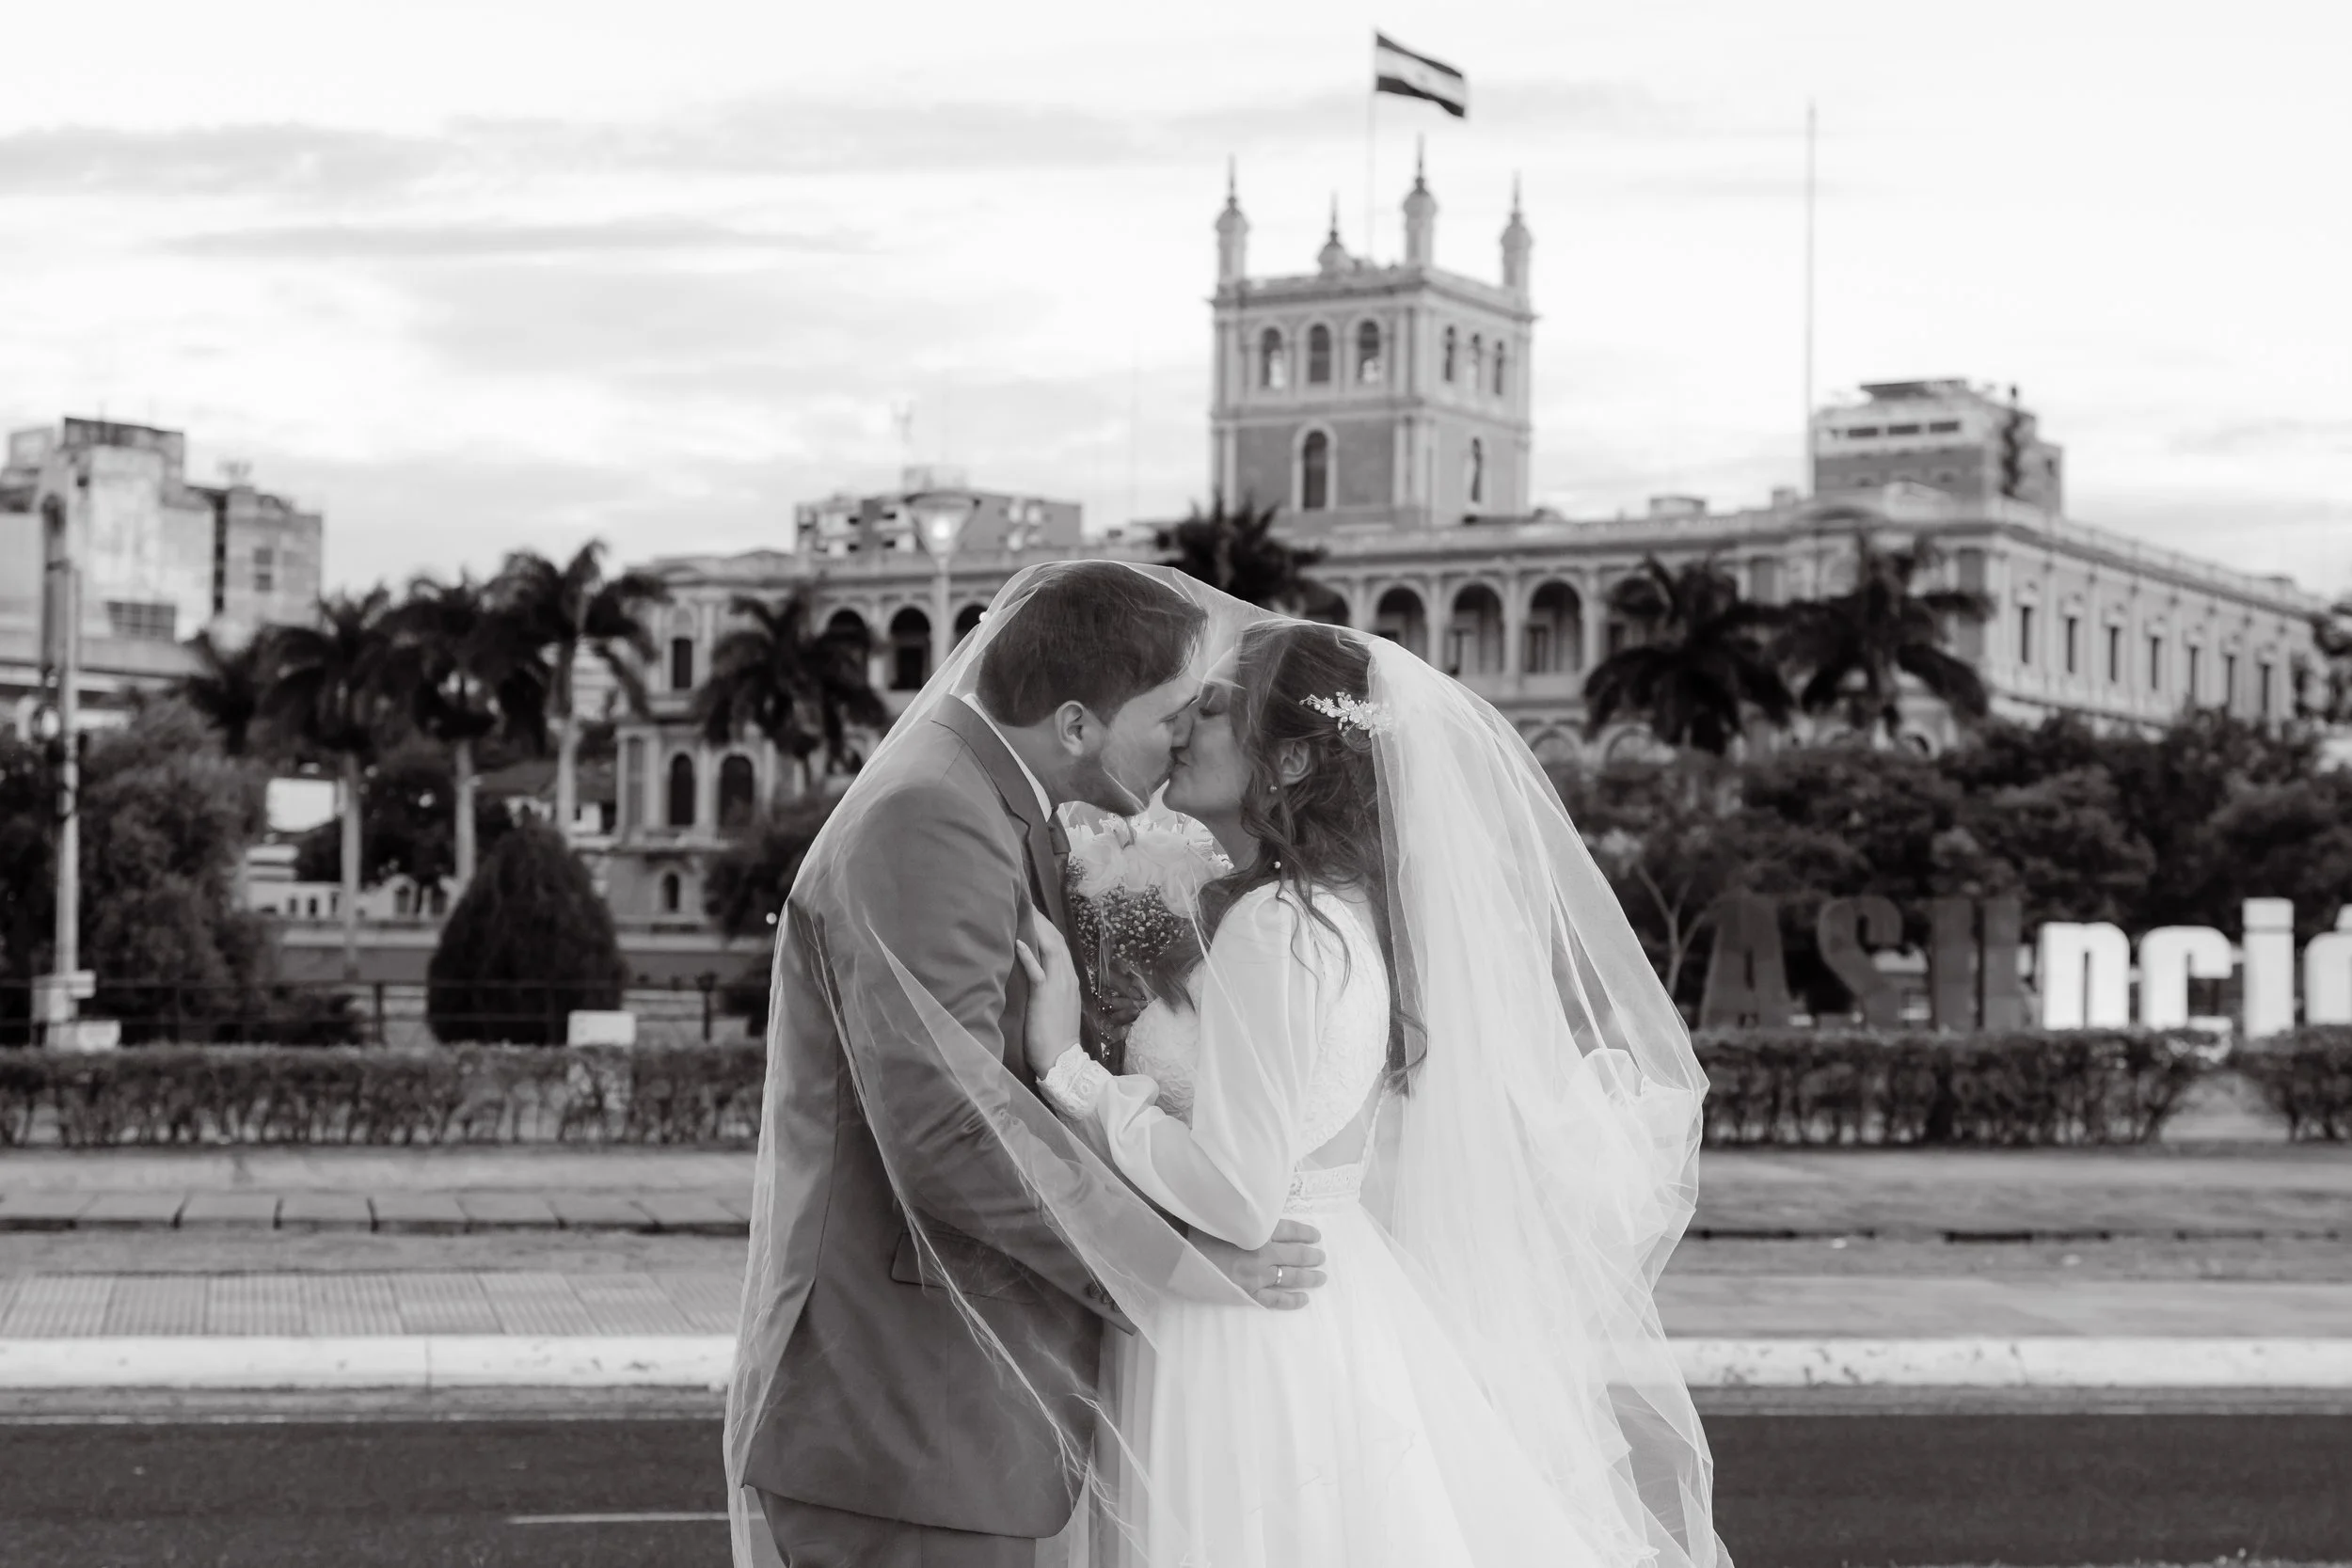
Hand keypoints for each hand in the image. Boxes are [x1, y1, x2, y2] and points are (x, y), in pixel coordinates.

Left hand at [1013, 908, 1083, 1079]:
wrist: (1062, 1060)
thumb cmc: (1056, 1036)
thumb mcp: (1056, 1006)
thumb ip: (1049, 987)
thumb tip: (1037, 974)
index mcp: (1069, 980)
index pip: (1060, 946)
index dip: (1048, 928)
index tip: (1035, 914)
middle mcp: (1067, 978)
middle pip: (1056, 941)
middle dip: (1042, 921)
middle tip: (1027, 904)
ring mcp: (1058, 986)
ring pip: (1050, 949)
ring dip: (1037, 929)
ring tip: (1025, 912)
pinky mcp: (1045, 995)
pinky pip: (1038, 971)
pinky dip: (1029, 955)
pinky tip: (1019, 942)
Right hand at [1191, 1219, 1326, 1309]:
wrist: (1177, 1257)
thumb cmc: (1197, 1232)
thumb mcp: (1225, 1215)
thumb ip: (1246, 1216)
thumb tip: (1262, 1210)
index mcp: (1257, 1231)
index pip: (1290, 1230)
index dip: (1306, 1233)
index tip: (1316, 1236)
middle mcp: (1262, 1254)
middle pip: (1295, 1255)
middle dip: (1311, 1256)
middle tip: (1321, 1257)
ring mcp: (1257, 1277)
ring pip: (1291, 1277)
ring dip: (1309, 1277)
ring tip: (1321, 1277)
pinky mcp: (1248, 1295)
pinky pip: (1276, 1300)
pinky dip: (1292, 1301)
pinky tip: (1304, 1299)